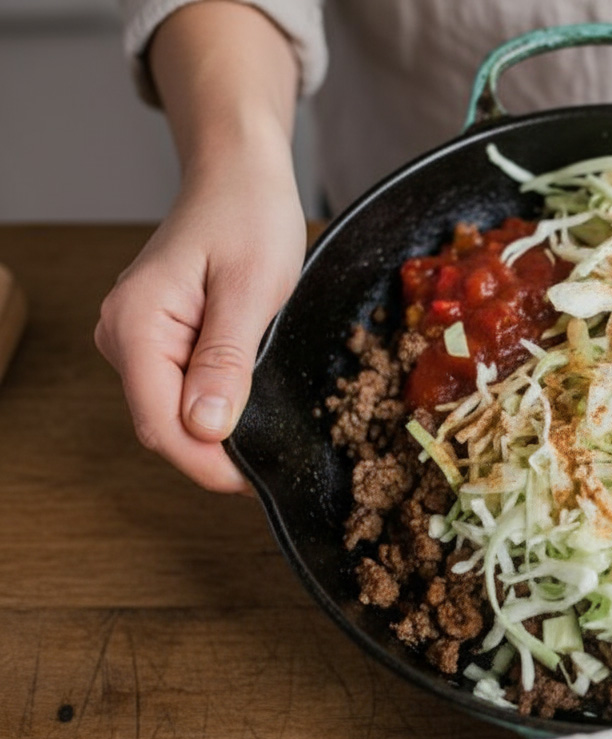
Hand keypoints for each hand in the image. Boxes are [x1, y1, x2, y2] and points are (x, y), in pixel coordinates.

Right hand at [95, 150, 305, 491]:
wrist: (239, 173)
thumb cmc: (248, 215)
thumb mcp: (252, 289)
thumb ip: (227, 359)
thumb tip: (208, 427)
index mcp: (136, 325)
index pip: (161, 426)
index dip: (209, 466)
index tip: (258, 484)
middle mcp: (123, 335)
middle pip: (165, 426)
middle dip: (218, 454)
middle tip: (279, 465)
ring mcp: (138, 338)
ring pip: (175, 412)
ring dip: (221, 432)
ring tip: (275, 435)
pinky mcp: (161, 338)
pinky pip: (184, 389)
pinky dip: (220, 406)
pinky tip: (256, 407)